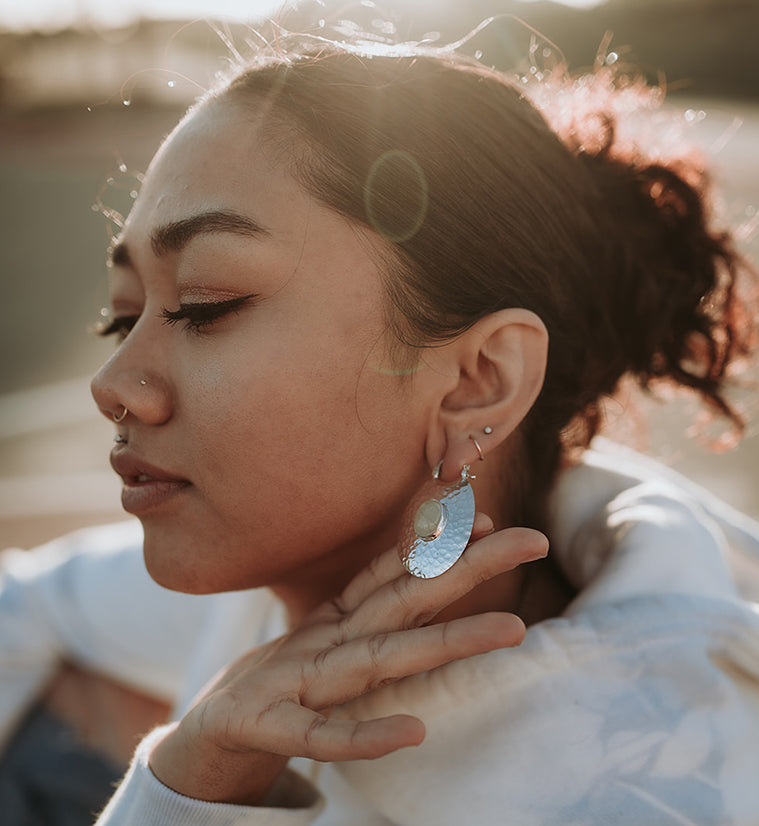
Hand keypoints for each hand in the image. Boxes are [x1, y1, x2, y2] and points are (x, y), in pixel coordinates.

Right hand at [149, 519, 547, 804]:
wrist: (207, 735)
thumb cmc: (279, 684)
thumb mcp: (325, 643)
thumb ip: (368, 610)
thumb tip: (419, 573)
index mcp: (338, 623)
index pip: (397, 575)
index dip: (443, 545)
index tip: (492, 519)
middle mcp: (326, 642)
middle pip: (405, 599)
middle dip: (467, 566)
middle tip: (531, 540)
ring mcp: (298, 682)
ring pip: (379, 658)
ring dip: (444, 641)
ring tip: (512, 630)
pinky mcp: (270, 727)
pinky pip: (323, 736)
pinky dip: (364, 734)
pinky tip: (412, 732)